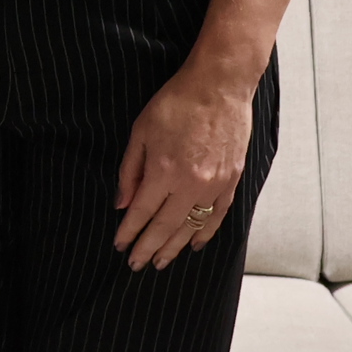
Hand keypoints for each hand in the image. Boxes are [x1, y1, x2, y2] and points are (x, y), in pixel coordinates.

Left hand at [113, 61, 254, 268]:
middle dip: (148, 247)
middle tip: (135, 265)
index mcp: (163, 170)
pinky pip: (217, 216)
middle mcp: (190, 184)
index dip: (129, 232)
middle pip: (165, 226)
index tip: (120, 246)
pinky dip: (205, 233)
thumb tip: (122, 204)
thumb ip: (130, 170)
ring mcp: (214, 185)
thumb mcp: (141, 131)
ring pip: (191, 227)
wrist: (219, 87)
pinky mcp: (231, 182)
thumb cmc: (175, 103)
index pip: (142, 212)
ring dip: (174, 247)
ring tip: (160, 262)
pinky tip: (194, 245)